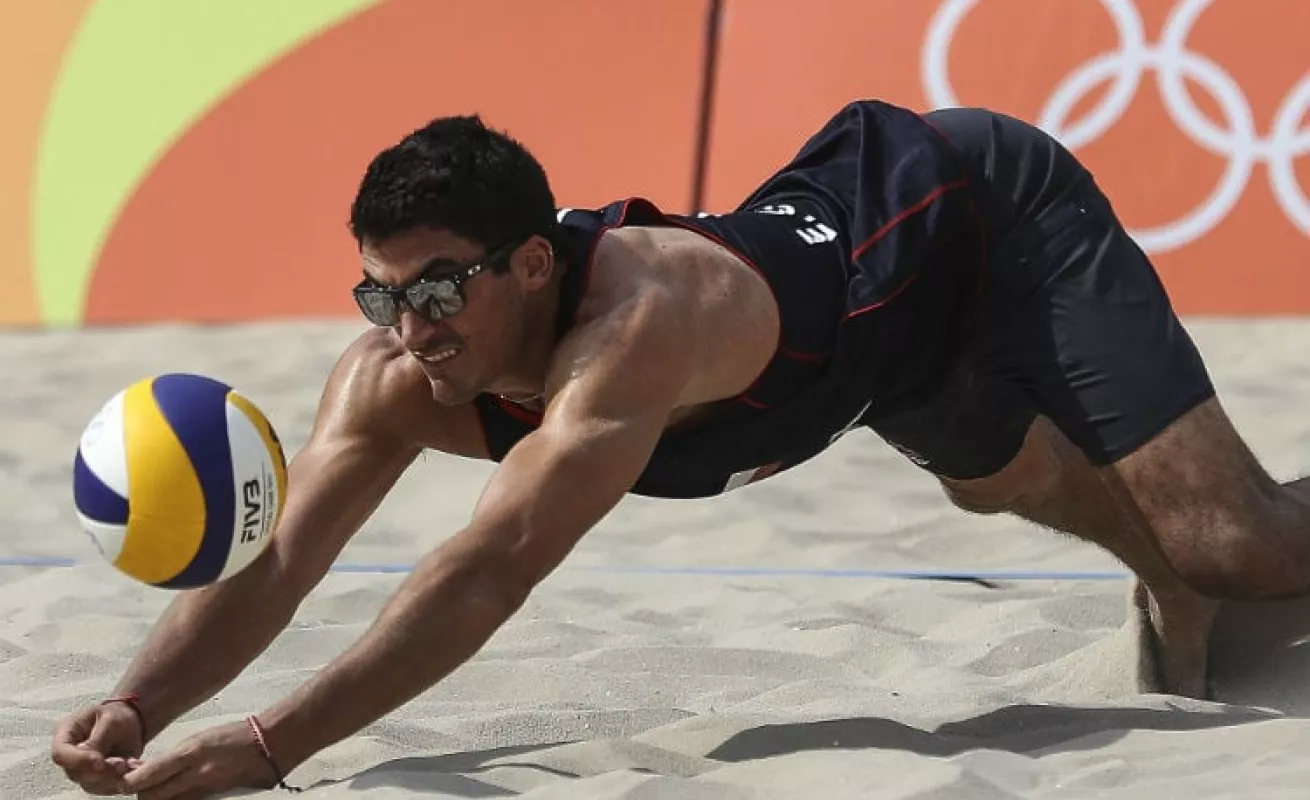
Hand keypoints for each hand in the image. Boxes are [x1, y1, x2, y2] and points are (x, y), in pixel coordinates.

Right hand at [51, 701, 144, 794]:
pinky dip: (118, 781)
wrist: (130, 724)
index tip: (100, 761)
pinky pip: (103, 787)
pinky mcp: (95, 779)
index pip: (60, 754)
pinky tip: (130, 768)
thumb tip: (89, 758)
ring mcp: (80, 769)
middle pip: (74, 773)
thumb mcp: (110, 720)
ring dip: (111, 778)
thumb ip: (98, 738)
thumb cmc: (117, 716)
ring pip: (89, 784)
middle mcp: (69, 756)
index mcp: (66, 734)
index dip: (78, 761)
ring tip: (127, 764)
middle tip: (121, 763)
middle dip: (99, 772)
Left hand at [120, 720, 280, 799]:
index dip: (132, 781)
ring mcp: (206, 789)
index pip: (150, 774)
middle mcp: (196, 773)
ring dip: (159, 797)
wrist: (269, 745)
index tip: (123, 781)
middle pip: (154, 795)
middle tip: (138, 787)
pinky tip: (176, 792)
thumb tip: (147, 768)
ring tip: (157, 789)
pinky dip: (177, 799)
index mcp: (191, 752)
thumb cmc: (236, 736)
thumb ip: (174, 756)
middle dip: (142, 793)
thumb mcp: (200, 739)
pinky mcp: (215, 798)